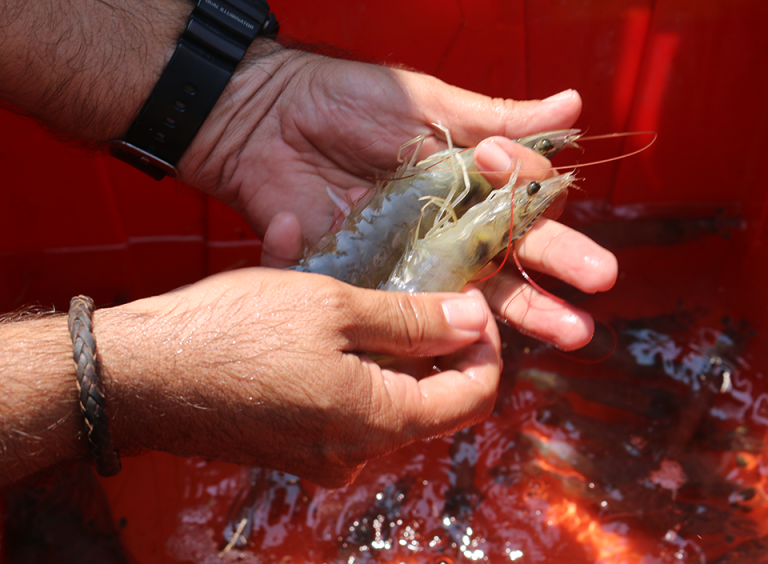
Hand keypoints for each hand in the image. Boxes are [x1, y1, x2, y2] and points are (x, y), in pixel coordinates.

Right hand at [95, 268, 500, 486]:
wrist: (139, 375)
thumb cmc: (232, 333)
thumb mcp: (332, 307)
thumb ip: (412, 320)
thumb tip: (473, 321)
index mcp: (377, 423)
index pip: (472, 399)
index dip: (486, 349)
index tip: (472, 305)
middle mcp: (354, 454)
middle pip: (429, 401)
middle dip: (436, 346)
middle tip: (422, 292)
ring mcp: (320, 456)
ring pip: (383, 399)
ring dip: (385, 347)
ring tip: (364, 293)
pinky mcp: (291, 445)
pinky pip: (341, 403)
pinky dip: (347, 362)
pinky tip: (320, 317)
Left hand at [178, 47, 613, 348]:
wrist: (262, 119)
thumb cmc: (343, 99)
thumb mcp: (424, 104)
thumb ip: (493, 117)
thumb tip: (574, 105)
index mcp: (462, 181)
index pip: (521, 201)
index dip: (543, 204)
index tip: (541, 186)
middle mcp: (443, 226)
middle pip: (508, 256)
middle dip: (556, 271)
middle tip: (599, 288)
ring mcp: (408, 257)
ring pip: (470, 292)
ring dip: (520, 313)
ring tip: (569, 332)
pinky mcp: (368, 279)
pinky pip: (407, 307)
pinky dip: (440, 322)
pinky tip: (477, 339)